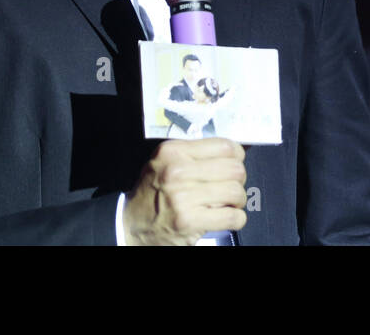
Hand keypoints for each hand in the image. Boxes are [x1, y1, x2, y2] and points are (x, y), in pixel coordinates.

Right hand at [123, 138, 247, 245]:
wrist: (130, 225)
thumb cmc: (154, 192)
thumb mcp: (167, 162)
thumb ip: (197, 154)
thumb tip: (239, 150)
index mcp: (173, 151)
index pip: (225, 146)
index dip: (237, 157)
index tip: (234, 164)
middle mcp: (176, 171)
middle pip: (235, 169)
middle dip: (239, 180)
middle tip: (231, 187)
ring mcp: (181, 197)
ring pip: (235, 192)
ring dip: (238, 201)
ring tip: (229, 203)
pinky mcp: (188, 221)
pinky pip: (231, 217)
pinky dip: (237, 219)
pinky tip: (228, 218)